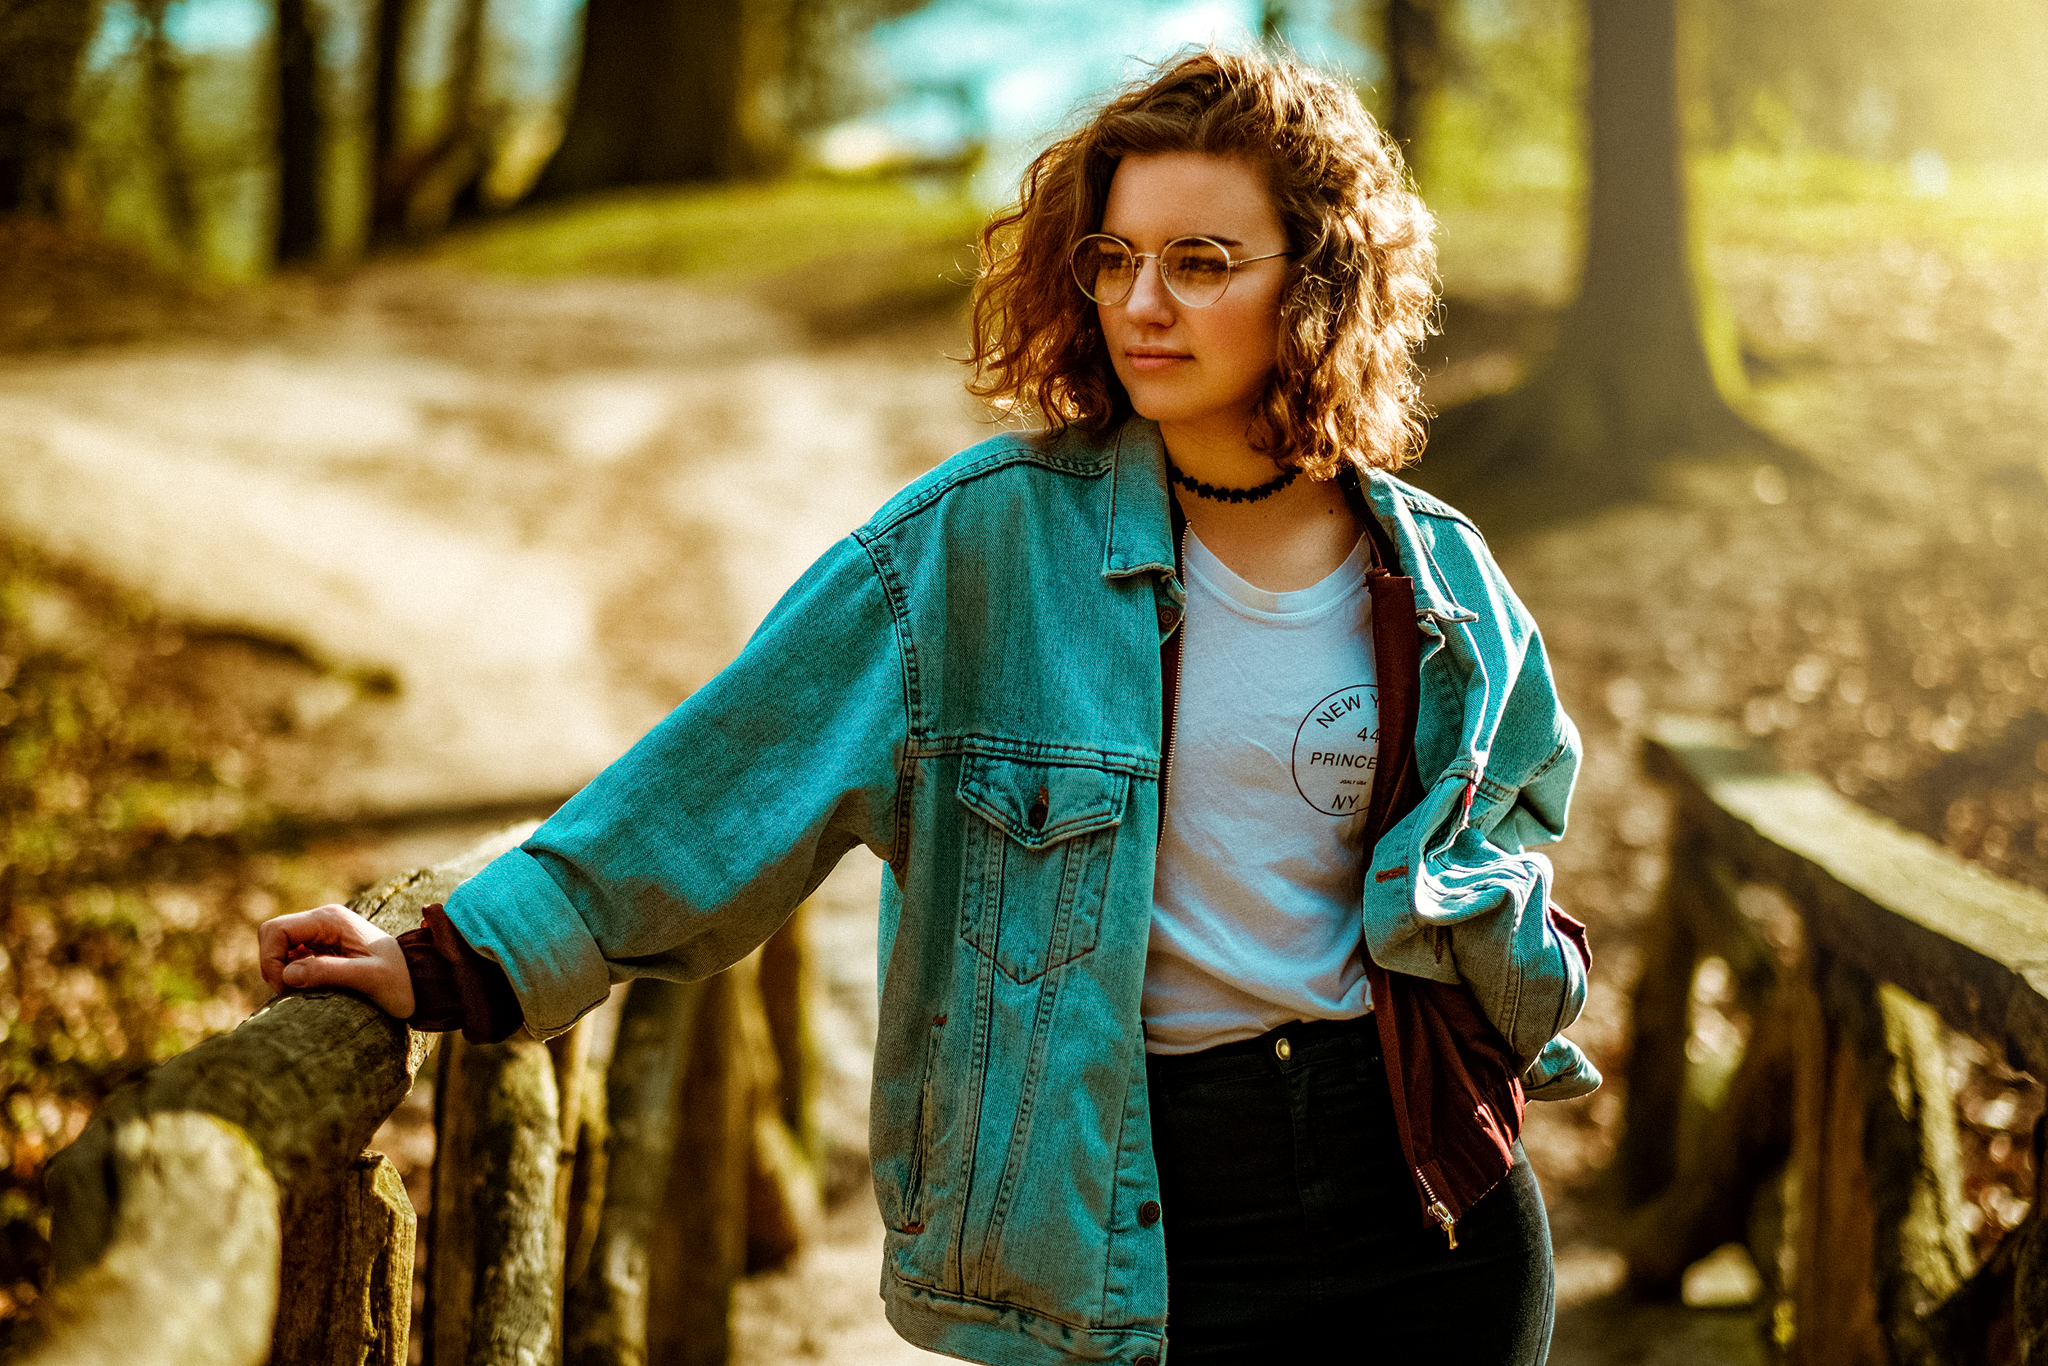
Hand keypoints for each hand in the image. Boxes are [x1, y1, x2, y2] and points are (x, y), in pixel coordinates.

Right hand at [257, 904, 415, 1018]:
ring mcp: (323, 932)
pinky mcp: (324, 946)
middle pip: (272, 935)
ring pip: (279, 946)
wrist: (421, 981)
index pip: (276, 930)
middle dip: (273, 965)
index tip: (287, 987)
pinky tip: (310, 987)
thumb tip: (287, 974)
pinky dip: (292, 973)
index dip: (271, 959)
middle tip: (292, 992)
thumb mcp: (368, 978)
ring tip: (304, 991)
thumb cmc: (400, 981)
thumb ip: (328, 972)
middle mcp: (324, 919)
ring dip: (282, 970)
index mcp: (331, 919)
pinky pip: (292, 955)